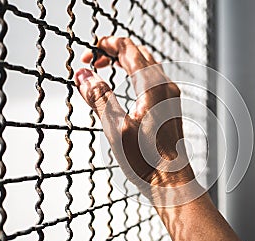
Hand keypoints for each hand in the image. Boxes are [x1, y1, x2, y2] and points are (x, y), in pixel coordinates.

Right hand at [75, 36, 194, 196]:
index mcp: (152, 86)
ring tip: (104, 70)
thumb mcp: (116, 128)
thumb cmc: (146, 160)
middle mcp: (165, 85)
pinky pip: (151, 78)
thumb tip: (83, 75)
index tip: (87, 56)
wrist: (172, 181)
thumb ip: (99, 97)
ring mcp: (170, 95)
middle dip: (113, 51)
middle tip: (92, 63)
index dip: (105, 45)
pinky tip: (124, 87)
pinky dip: (134, 74)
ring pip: (146, 64)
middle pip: (137, 53)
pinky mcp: (170, 106)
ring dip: (124, 61)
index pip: (128, 48)